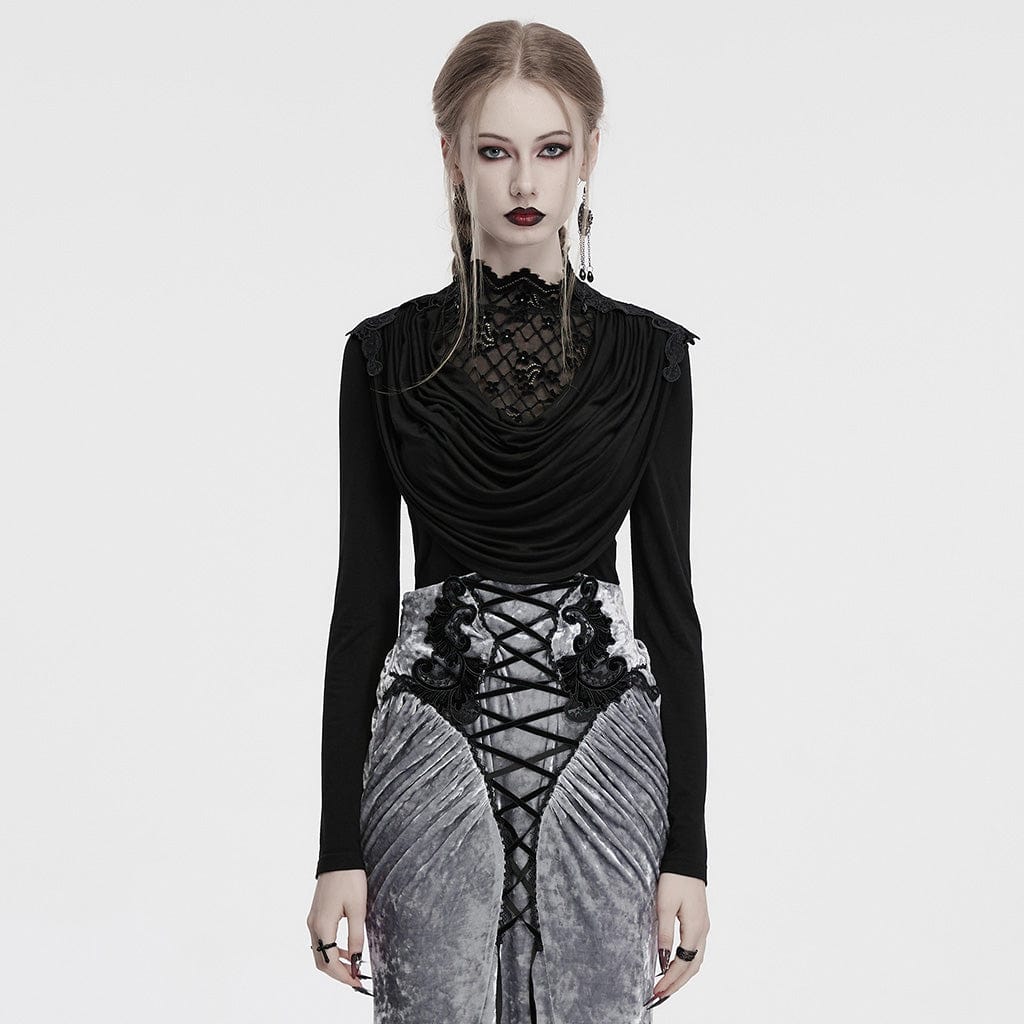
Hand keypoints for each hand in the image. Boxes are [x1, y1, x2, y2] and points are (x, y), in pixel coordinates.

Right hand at [307, 869, 372, 995]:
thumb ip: (356, 937)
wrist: (338, 856)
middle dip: (338, 973)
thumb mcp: (358, 909)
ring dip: (335, 963)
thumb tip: (356, 960)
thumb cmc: (350, 879)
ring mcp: (312, 920)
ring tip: (354, 966)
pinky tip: (346, 950)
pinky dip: (332, 950)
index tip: (358, 982)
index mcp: (323, 926)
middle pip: (321, 961)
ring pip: (320, 952)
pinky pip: (321, 940)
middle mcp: (313, 926)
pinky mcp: (316, 915)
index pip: (330, 962)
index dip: (344, 976)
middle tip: (356, 978)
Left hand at [644, 872, 709, 1008]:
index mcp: (695, 928)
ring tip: (666, 986)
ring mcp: (703, 926)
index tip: (655, 991)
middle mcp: (703, 931)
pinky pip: (695, 951)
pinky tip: (674, 965)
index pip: (682, 964)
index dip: (669, 980)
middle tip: (658, 996)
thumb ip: (664, 933)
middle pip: (692, 968)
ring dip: (682, 976)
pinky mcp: (700, 921)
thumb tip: (662, 960)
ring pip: (695, 961)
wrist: (687, 858)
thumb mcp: (665, 905)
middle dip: (676, 984)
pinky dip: (686, 964)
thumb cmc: (674, 878)